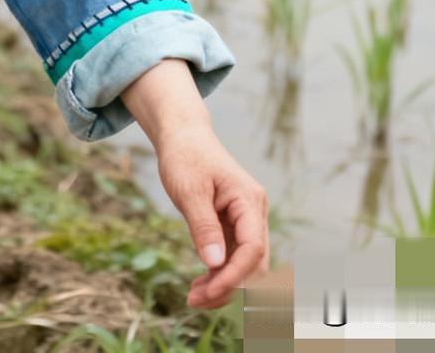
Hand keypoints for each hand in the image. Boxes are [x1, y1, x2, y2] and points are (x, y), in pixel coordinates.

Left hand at [155, 127, 268, 309]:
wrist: (181, 135)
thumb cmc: (185, 156)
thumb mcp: (189, 189)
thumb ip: (203, 226)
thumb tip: (214, 263)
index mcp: (249, 200)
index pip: (252, 248)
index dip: (234, 274)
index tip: (209, 291)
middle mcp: (253, 213)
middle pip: (253, 262)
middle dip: (228, 286)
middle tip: (195, 300)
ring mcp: (244, 220)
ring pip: (243, 264)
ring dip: (222, 284)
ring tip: (193, 298)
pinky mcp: (232, 225)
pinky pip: (231, 256)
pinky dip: (217, 273)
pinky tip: (198, 285)